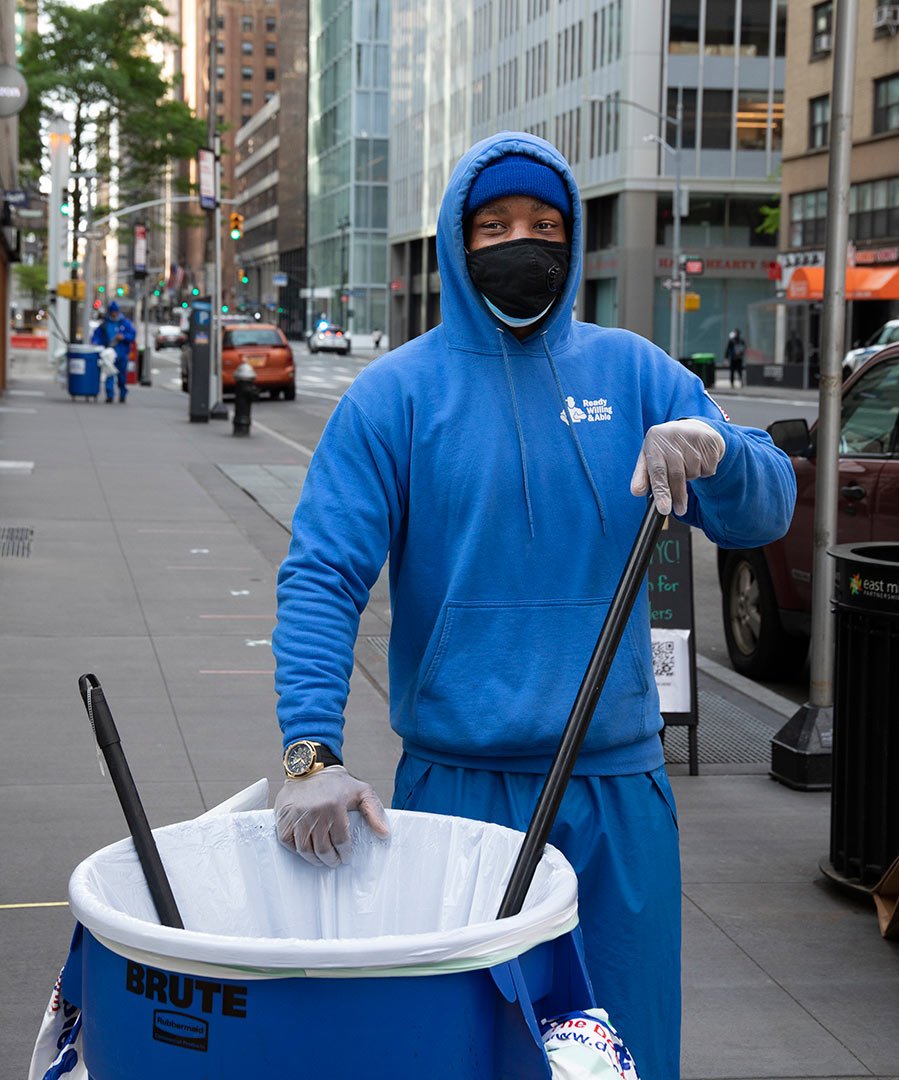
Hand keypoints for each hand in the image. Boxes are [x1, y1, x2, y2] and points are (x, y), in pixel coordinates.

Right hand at [274, 766, 389, 866]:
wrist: (310, 768)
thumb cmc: (337, 783)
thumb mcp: (362, 791)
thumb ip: (374, 812)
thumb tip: (384, 833)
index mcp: (334, 806)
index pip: (341, 841)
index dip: (345, 853)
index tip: (346, 857)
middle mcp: (314, 812)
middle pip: (322, 849)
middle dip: (331, 860)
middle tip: (335, 861)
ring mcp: (296, 815)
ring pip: (305, 849)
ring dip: (314, 859)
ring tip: (322, 860)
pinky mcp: (283, 817)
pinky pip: (288, 842)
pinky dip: (296, 850)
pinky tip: (305, 850)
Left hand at [630, 419, 725, 515]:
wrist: (692, 428)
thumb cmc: (666, 448)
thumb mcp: (650, 458)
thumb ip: (642, 476)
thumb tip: (637, 491)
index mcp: (654, 440)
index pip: (657, 470)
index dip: (661, 491)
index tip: (664, 509)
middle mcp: (673, 436)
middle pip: (676, 475)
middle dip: (677, 496)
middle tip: (679, 510)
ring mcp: (693, 437)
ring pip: (694, 473)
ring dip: (691, 479)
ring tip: (686, 468)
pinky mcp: (710, 441)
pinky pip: (707, 469)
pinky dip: (703, 472)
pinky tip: (698, 462)